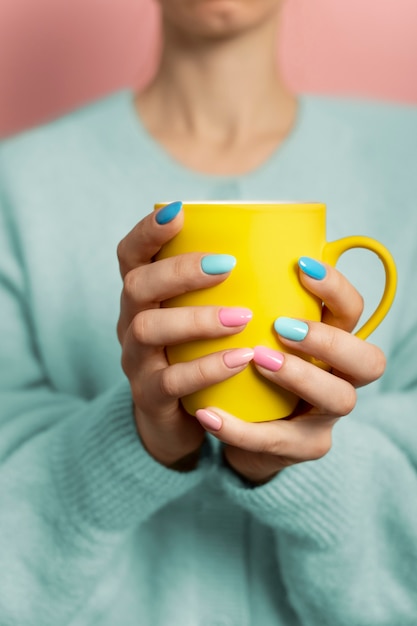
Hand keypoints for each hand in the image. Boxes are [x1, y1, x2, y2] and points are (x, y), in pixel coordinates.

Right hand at [117, 202, 253, 469]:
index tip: (180, 212)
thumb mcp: (202, 315)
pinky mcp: (150, 396)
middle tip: (226, 265)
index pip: (131, 254)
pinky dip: (206, 367)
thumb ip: (225, 286)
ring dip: (196, 319)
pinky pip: (171, 381)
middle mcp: (131, 321)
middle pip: (136, 286)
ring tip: (242, 317)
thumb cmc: (200, 352)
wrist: (178, 417)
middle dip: (178, 271)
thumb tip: (290, 244)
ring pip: (147, 330)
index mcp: (144, 296)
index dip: (148, 231)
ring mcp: (137, 360)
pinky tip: (241, 359)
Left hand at [195, 259, 385, 483]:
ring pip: (337, 399)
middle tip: (282, 327)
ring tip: (257, 360)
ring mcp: (326, 415)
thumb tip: (216, 251)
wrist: (244, 424)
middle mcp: (339, 376)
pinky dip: (240, 429)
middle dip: (330, 339)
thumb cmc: (251, 367)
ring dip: (299, 376)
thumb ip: (248, 303)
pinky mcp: (302, 446)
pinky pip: (278, 441)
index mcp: (331, 341)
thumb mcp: (254, 331)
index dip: (336, 289)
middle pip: (367, 360)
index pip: (352, 311)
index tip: (301, 265)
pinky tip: (207, 415)